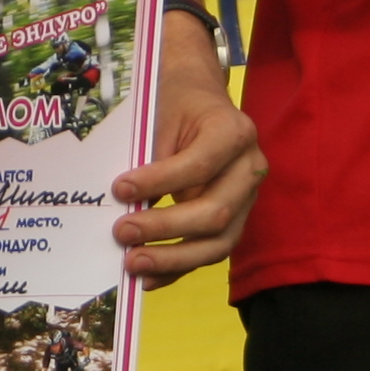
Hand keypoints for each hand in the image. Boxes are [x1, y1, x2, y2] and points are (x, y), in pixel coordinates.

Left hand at [111, 11, 263, 283]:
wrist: (197, 92)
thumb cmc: (175, 99)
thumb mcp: (161, 113)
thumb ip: (150, 157)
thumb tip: (124, 206)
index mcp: (233, 132)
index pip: (199, 166)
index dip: (159, 182)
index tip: (119, 190)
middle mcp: (250, 168)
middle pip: (214, 212)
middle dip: (165, 228)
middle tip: (121, 232)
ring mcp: (248, 198)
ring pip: (219, 242)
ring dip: (173, 259)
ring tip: (133, 263)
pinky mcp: (236, 218)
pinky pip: (212, 250)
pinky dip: (179, 268)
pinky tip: (149, 278)